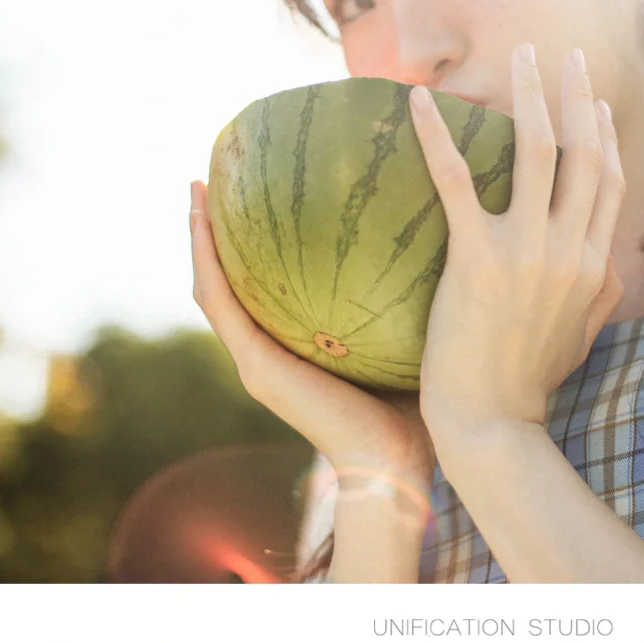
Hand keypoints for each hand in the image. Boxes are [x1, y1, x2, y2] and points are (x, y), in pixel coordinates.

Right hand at [188, 180, 435, 503]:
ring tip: (196, 185)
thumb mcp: (413, 336)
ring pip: (212, 287)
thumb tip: (447, 226)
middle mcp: (270, 353)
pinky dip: (206, 260)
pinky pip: (220, 303)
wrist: (398, 466)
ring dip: (199, 237)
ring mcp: (256, 361)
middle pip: (231, 281)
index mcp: (300, 349)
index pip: (270, 288)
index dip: (258, 243)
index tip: (259, 190)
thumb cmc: (418, 410)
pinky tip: (202, 219)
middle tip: (215, 176)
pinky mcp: (255, 367)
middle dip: (218, 232)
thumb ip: (414, 293)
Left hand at [408, 43, 625, 439]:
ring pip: (538, 150)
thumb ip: (598, 291)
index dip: (602, 133)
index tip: (592, 98)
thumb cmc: (529, 381)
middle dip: (575, 93)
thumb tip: (607, 262)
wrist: (492, 422)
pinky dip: (439, 136)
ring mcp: (528, 252)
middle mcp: (571, 249)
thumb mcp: (581, 333)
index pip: (608, 181)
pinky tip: (420, 100)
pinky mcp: (478, 259)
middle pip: (583, 151)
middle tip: (560, 51)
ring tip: (519, 54)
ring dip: (529, 93)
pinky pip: (458, 181)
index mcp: (594, 264)